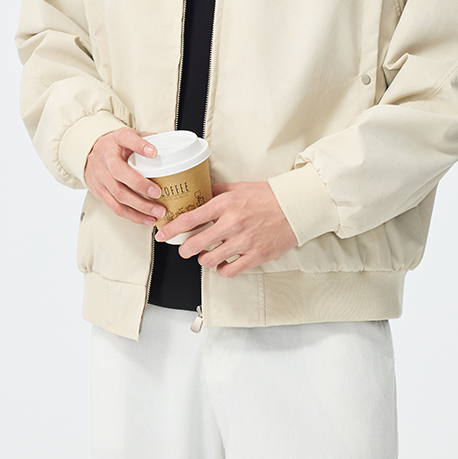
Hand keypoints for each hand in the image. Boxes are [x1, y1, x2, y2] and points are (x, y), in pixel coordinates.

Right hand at [84, 128, 164, 225]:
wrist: (90, 155)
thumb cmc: (115, 146)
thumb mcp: (130, 136)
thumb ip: (148, 139)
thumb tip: (172, 145)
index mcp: (116, 140)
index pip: (126, 138)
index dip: (139, 145)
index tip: (154, 152)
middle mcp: (106, 159)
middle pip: (119, 173)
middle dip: (140, 185)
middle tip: (158, 193)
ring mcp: (101, 177)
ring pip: (119, 194)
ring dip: (140, 206)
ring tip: (158, 212)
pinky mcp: (100, 193)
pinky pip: (116, 207)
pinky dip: (133, 216)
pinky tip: (147, 219)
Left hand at [156, 181, 297, 276]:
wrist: (294, 207)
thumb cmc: (267, 196)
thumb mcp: (239, 187)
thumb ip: (217, 190)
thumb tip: (199, 191)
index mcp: (225, 204)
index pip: (190, 219)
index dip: (172, 230)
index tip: (163, 235)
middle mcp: (232, 223)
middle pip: (195, 244)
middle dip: (185, 249)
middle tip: (185, 248)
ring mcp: (243, 242)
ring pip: (209, 260)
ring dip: (203, 259)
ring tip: (206, 255)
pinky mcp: (255, 256)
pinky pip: (229, 271)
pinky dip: (222, 270)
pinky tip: (223, 263)